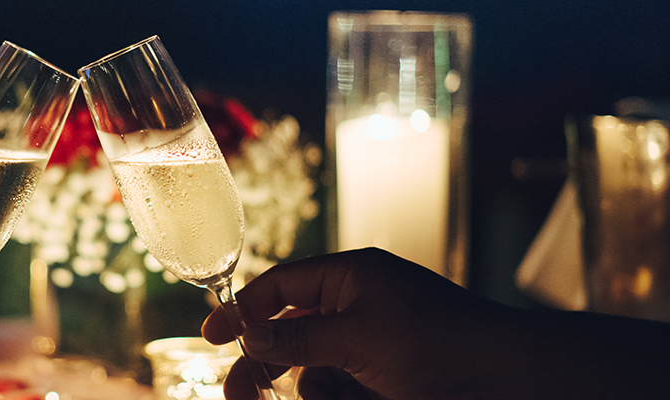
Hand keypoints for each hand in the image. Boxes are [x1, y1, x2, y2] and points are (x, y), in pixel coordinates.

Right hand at [202, 248, 507, 399]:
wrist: (504, 381)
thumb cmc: (439, 343)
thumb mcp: (357, 338)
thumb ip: (297, 338)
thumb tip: (248, 335)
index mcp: (351, 278)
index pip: (281, 285)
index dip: (243, 309)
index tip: (211, 334)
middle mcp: (357, 307)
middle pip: (288, 332)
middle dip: (265, 363)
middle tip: (240, 394)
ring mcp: (371, 346)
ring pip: (311, 369)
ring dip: (309, 389)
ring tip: (333, 398)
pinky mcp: (383, 378)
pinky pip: (338, 388)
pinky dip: (334, 398)